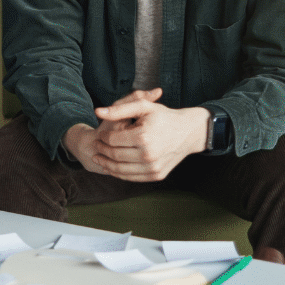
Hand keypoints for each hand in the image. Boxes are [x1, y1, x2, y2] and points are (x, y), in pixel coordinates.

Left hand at [82, 89, 209, 180]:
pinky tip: (112, 167)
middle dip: (102, 151)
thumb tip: (97, 112)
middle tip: (96, 146)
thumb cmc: (163, 117)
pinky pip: (133, 177)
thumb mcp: (142, 107)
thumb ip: (118, 109)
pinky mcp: (157, 175)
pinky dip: (120, 173)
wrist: (188, 132)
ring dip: (107, 165)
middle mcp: (149, 154)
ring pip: (122, 170)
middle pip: (115, 155)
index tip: (99, 135)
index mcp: (143, 136)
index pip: (113, 140)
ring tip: (99, 157)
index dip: (103, 137)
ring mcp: (154, 167)